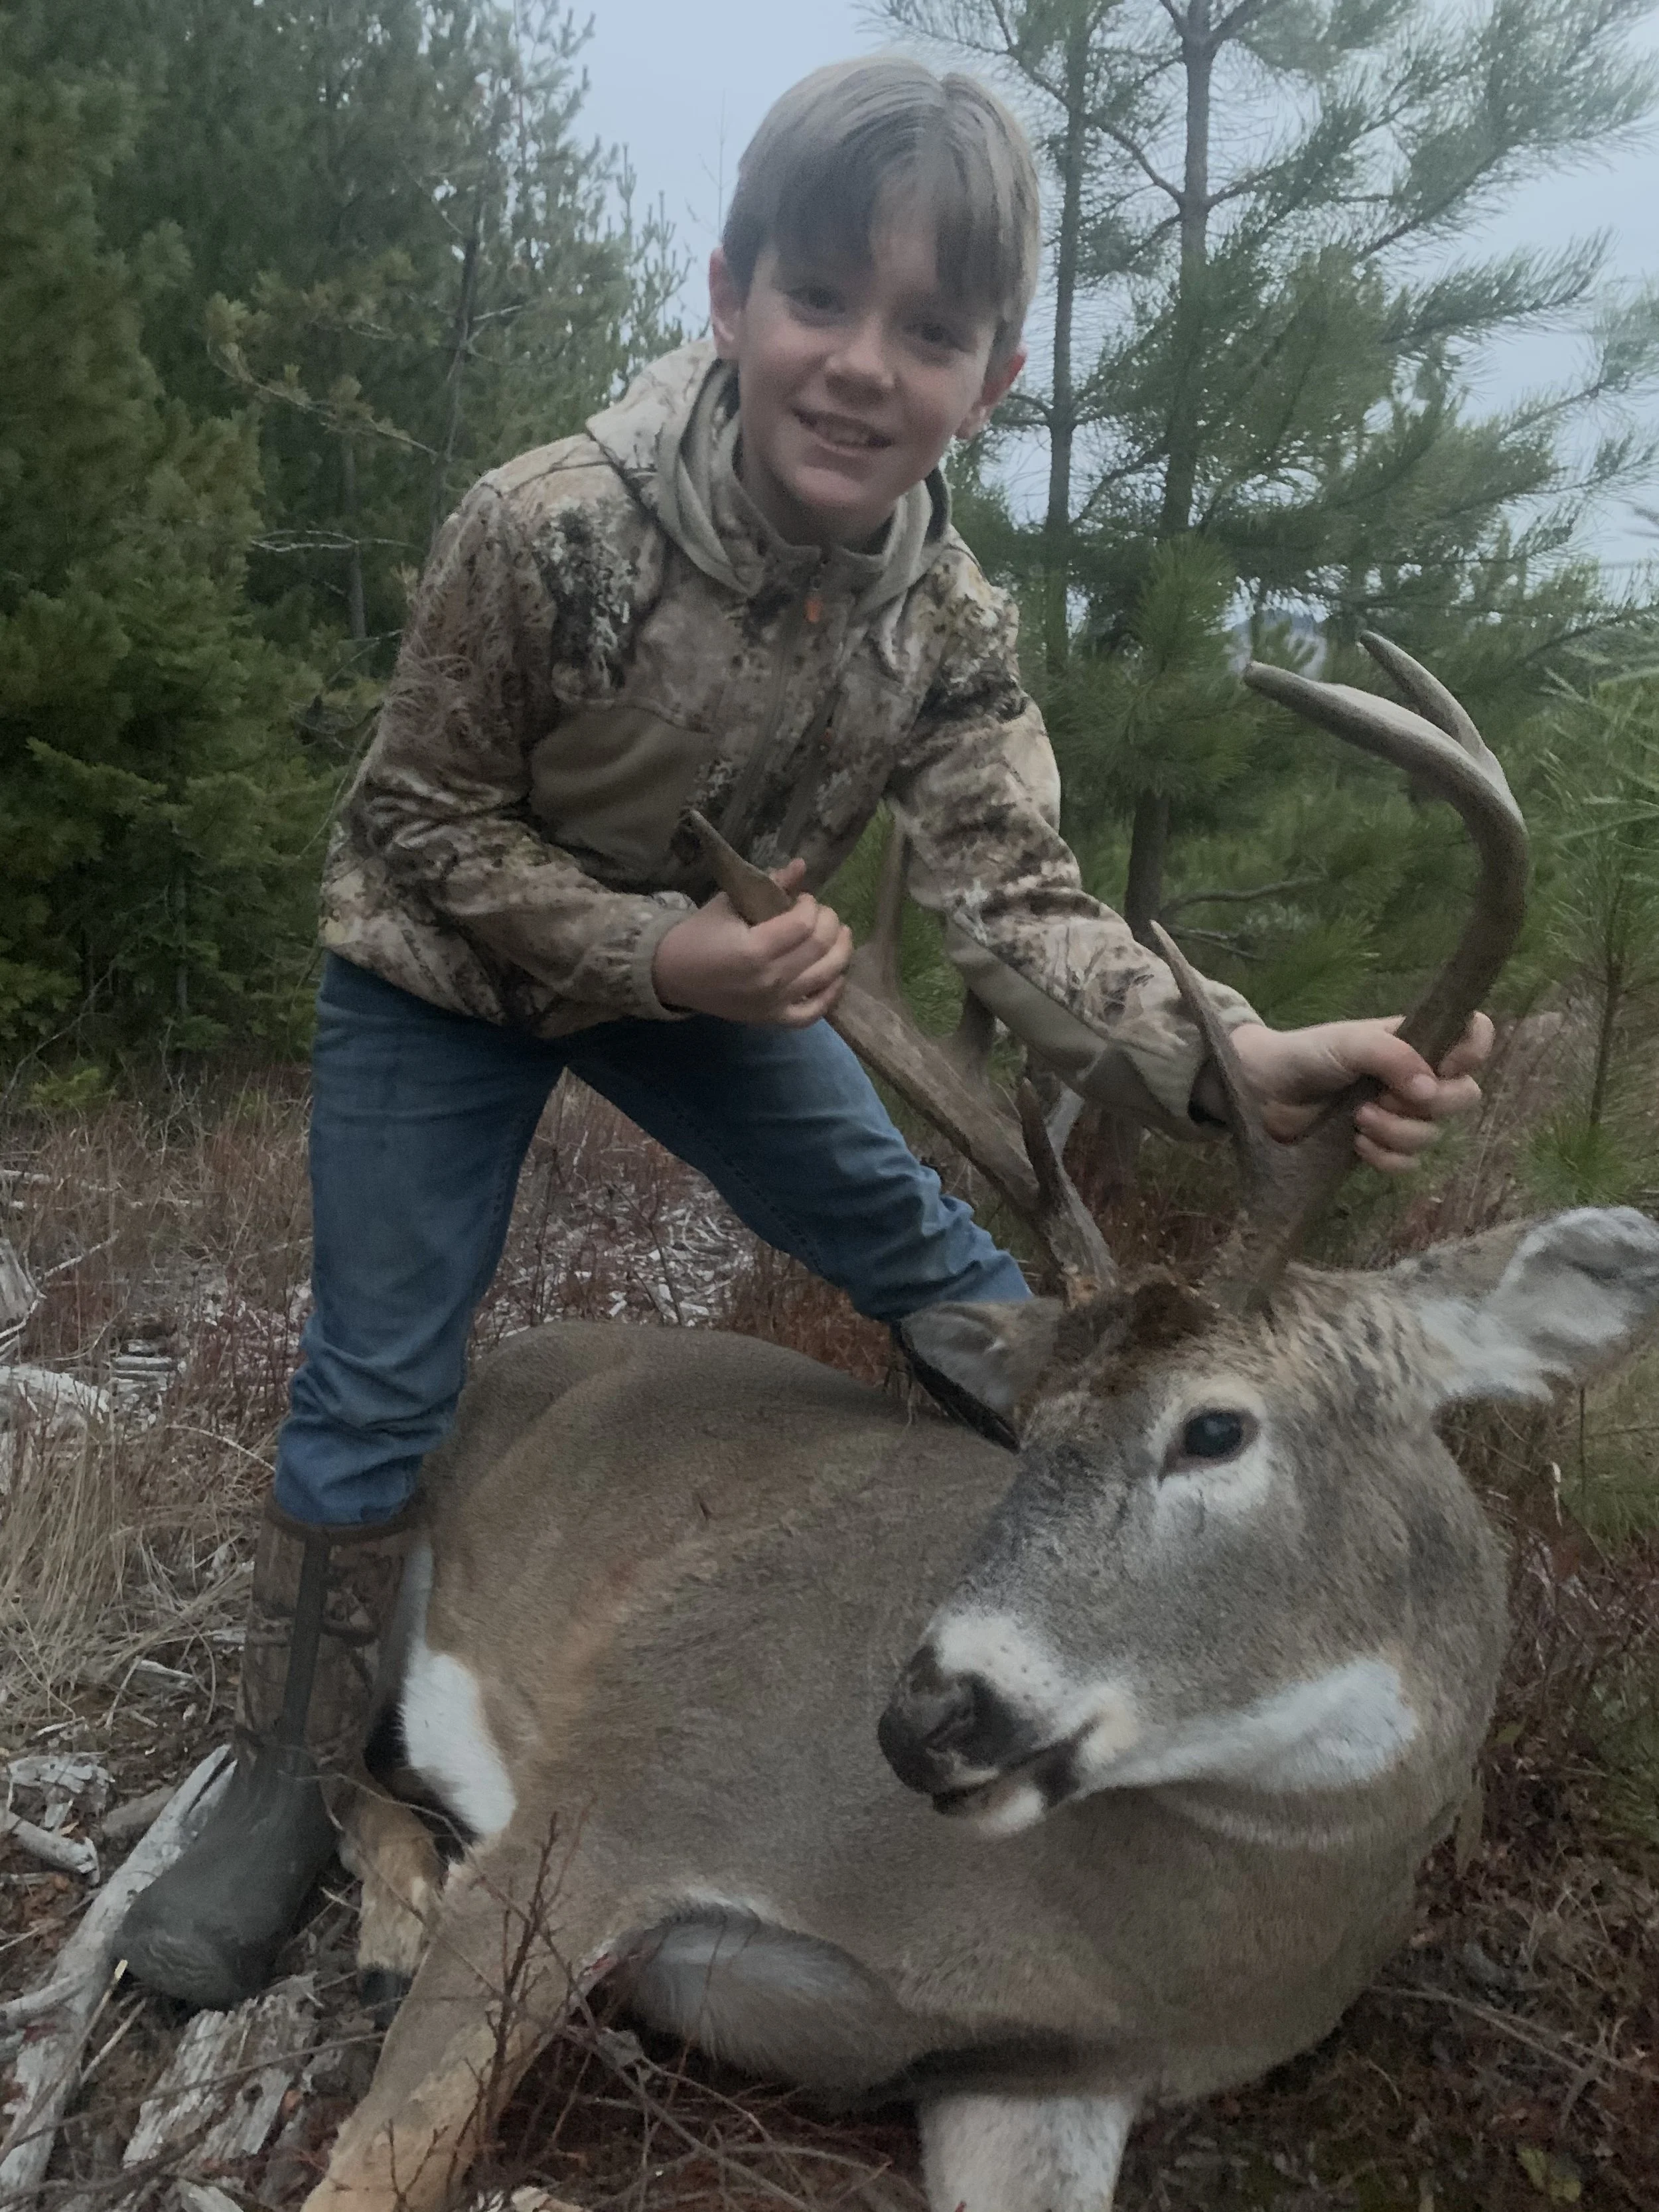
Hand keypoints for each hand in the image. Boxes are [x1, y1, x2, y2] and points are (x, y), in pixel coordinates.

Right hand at [652, 858, 852, 1026]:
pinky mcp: (772, 1019)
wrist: (673, 974)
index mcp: (754, 949)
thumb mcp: (730, 903)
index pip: (804, 924)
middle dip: (830, 924)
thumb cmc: (700, 934)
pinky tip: (836, 975)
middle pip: (820, 948)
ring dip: (841, 952)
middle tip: (822, 914)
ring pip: (826, 977)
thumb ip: (768, 885)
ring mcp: (773, 1004)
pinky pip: (813, 1013)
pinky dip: (830, 995)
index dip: (811, 906)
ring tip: (840, 935)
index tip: (804, 899)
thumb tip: (801, 865)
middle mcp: (769, 980)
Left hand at [1226, 1014, 1493, 1172]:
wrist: (1261, 1091)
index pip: (1471, 1038)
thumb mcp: (1348, 1042)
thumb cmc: (1305, 1054)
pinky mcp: (1380, 1146)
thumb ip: (1391, 1055)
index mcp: (1415, 1041)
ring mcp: (1399, 1114)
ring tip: (1359, 1119)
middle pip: (1464, 1096)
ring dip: (1399, 1132)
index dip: (1474, 1050)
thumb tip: (1430, 1088)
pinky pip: (1408, 1164)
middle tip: (1386, 1098)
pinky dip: (1387, 1158)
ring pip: (1434, 1135)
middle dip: (1432, 1104)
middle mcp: (1415, 1077)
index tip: (1448, 1064)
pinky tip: (1357, 1143)